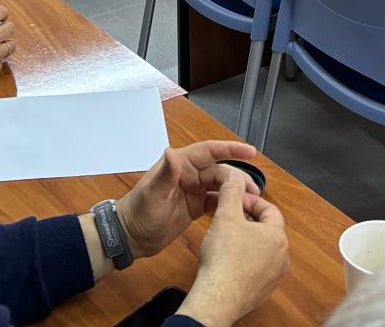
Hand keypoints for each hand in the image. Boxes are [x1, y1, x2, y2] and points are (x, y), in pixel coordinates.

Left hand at [116, 140, 261, 259]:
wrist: (131, 236)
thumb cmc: (138, 212)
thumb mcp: (153, 193)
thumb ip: (165, 174)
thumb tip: (171, 152)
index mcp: (180, 164)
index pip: (209, 151)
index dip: (230, 149)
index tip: (250, 151)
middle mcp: (188, 174)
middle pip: (220, 171)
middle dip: (238, 178)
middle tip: (253, 191)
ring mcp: (193, 190)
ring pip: (221, 186)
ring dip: (236, 192)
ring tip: (252, 202)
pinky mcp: (195, 207)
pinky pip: (217, 202)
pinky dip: (229, 205)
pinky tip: (239, 212)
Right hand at [177, 173, 289, 326]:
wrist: (218, 297)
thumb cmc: (224, 261)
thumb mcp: (226, 215)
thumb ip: (231, 192)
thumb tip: (235, 178)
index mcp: (277, 237)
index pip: (269, 209)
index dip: (250, 201)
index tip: (236, 200)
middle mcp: (280, 257)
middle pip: (265, 228)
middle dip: (247, 219)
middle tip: (228, 216)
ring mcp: (272, 275)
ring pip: (260, 249)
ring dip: (245, 240)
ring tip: (225, 238)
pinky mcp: (261, 289)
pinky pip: (255, 267)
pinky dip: (243, 260)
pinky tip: (226, 260)